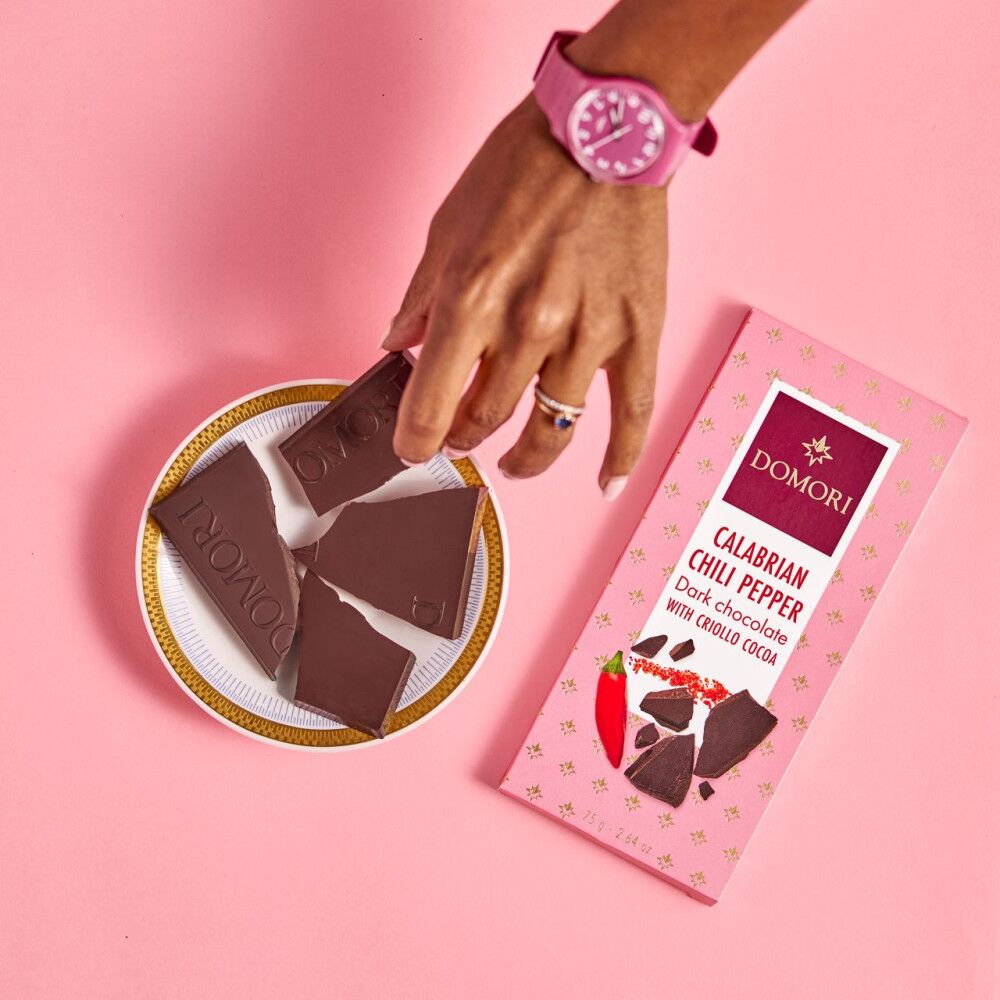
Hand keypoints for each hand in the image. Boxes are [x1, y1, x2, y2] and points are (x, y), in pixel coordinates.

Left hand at [382, 96, 665, 497]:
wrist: (606, 129)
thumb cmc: (524, 167)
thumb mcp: (446, 225)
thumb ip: (420, 298)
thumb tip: (396, 346)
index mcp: (471, 300)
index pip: (430, 405)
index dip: (415, 441)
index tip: (413, 450)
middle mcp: (528, 328)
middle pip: (486, 421)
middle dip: (464, 438)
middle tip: (461, 436)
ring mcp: (588, 336)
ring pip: (549, 431)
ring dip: (524, 458)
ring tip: (514, 461)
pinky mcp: (637, 334)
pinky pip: (632, 414)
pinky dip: (620, 457)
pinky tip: (606, 481)